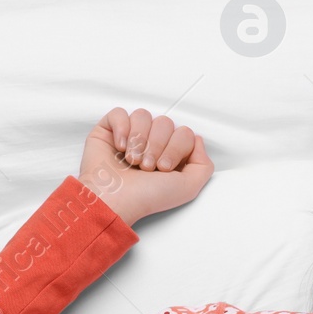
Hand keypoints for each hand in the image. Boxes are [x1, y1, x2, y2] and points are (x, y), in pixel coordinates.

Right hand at [77, 108, 214, 226]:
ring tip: (132, 161)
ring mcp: (130, 136)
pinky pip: (120, 113)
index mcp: (170, 154)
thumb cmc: (145, 198)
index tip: (163, 168)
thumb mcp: (188, 187)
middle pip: (165, 122)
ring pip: (144, 115)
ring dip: (139, 140)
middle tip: (146, 167)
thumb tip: (198, 139)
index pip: (184, 132)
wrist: (114, 200)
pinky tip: (120, 147)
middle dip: (157, 146)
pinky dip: (121, 129)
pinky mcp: (109, 131)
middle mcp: (151, 144)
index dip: (176, 148)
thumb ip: (203, 165)